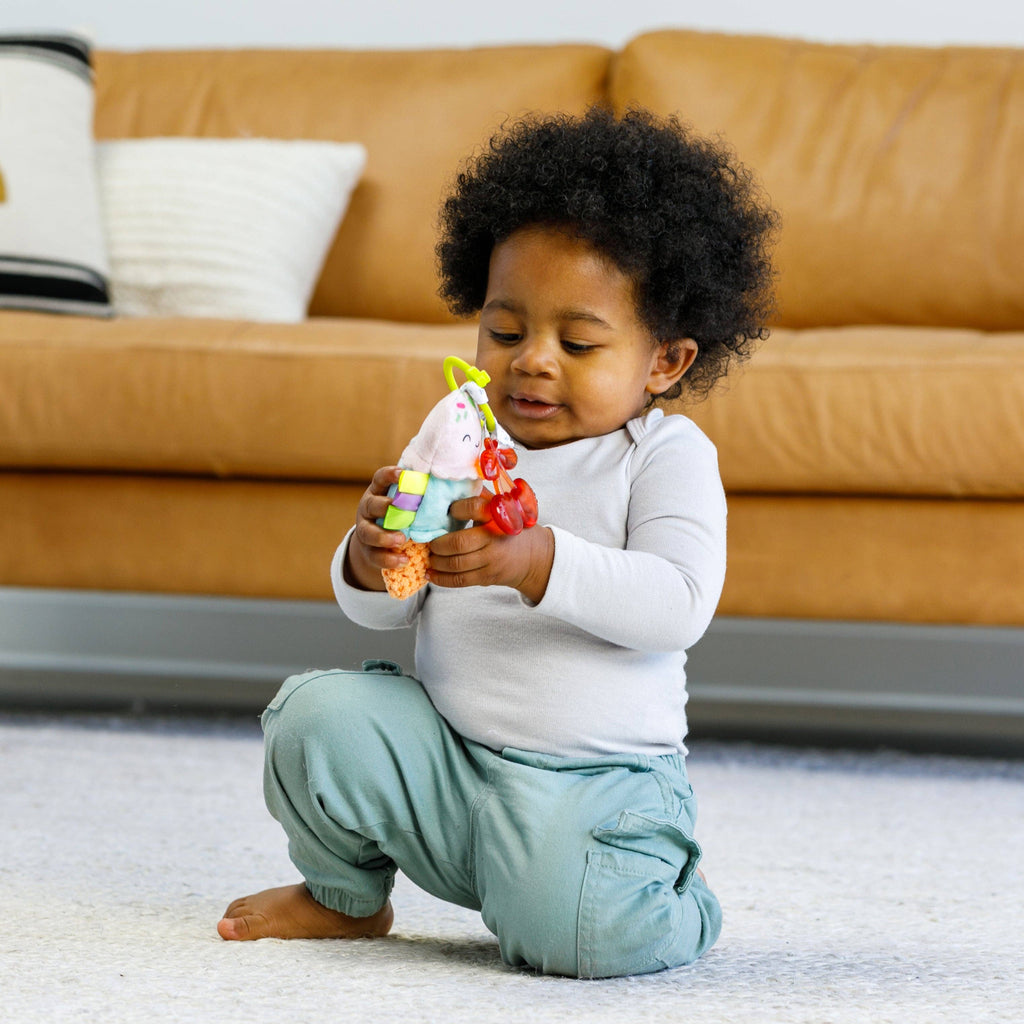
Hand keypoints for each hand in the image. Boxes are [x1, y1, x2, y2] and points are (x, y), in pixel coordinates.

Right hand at [343, 466, 412, 591]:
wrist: (381, 544)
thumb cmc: (404, 516)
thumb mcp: (408, 504)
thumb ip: (422, 497)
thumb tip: (451, 489)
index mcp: (379, 492)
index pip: (380, 478)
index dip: (389, 475)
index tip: (402, 474)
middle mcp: (368, 509)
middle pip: (371, 505)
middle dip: (384, 507)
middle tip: (401, 512)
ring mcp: (365, 530)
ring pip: (368, 532)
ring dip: (384, 536)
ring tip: (401, 540)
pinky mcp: (367, 551)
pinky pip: (374, 555)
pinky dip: (388, 559)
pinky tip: (404, 560)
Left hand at [427, 494, 553, 602]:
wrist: (532, 556)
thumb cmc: (509, 527)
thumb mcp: (501, 508)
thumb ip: (480, 496)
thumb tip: (454, 481)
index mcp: (497, 516)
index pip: (474, 508)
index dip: (457, 509)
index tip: (449, 510)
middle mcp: (495, 538)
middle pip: (459, 543)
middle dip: (438, 544)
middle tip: (429, 541)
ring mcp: (491, 560)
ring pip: (456, 564)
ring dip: (436, 561)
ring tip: (429, 556)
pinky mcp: (487, 577)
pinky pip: (460, 580)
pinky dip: (441, 579)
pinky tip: (430, 573)